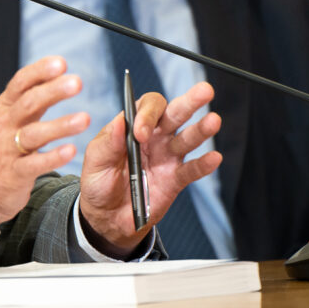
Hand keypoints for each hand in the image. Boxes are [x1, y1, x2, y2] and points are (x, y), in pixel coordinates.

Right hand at [0, 56, 90, 223]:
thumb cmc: (3, 145)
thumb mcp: (11, 116)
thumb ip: (33, 95)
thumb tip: (59, 69)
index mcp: (6, 107)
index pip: (20, 83)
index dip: (39, 72)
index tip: (61, 63)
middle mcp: (5, 124)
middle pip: (28, 104)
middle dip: (53, 91)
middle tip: (77, 82)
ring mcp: (8, 149)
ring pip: (33, 134)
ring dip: (59, 125)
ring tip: (84, 119)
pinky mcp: (14, 173)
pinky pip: (34, 164)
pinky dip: (53, 157)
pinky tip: (71, 151)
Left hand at [77, 82, 221, 256]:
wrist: (106, 217)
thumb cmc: (98, 182)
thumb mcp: (95, 161)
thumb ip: (108, 143)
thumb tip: (121, 121)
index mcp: (132, 126)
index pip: (147, 107)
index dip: (148, 114)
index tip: (140, 134)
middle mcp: (154, 137)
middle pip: (175, 113)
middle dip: (189, 101)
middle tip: (204, 90)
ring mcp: (167, 157)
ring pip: (188, 138)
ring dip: (201, 129)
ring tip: (214, 120)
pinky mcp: (175, 179)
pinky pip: (192, 170)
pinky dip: (203, 164)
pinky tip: (214, 158)